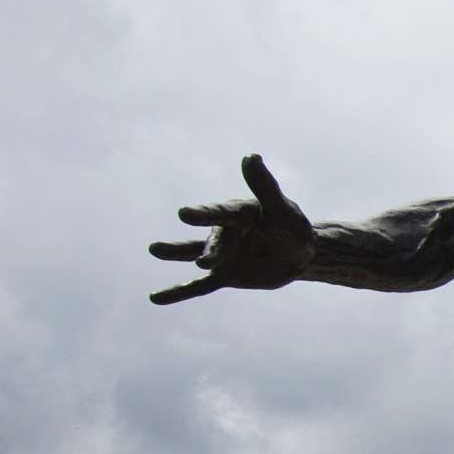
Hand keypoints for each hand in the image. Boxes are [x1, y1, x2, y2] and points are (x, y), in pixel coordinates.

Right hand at [148, 154, 312, 303]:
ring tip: (154, 249)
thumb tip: (251, 156)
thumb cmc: (292, 227)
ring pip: (194, 255)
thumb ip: (265, 186)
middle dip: (210, 252)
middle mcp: (224, 232)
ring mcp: (221, 255)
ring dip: (175, 254)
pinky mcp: (222, 275)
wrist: (298, 254)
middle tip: (205, 261)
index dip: (203, 214)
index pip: (220, 213)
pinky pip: (197, 287)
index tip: (184, 214)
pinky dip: (178, 292)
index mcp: (238, 213)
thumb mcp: (283, 210)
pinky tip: (155, 298)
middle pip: (213, 242)